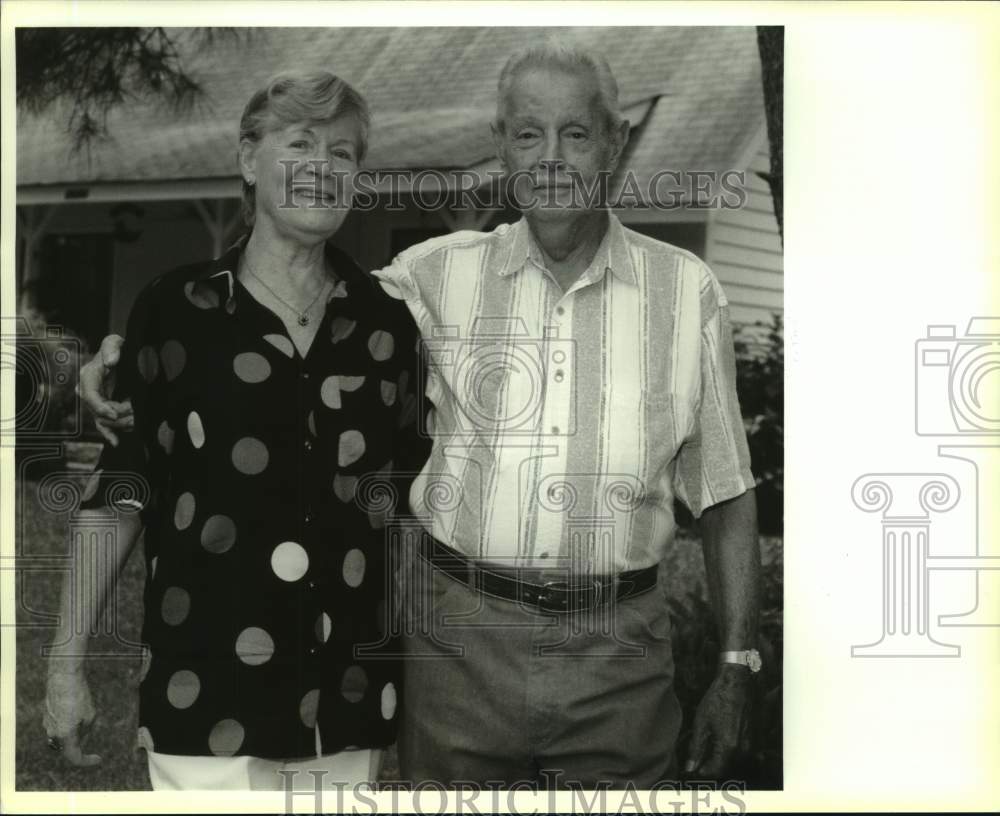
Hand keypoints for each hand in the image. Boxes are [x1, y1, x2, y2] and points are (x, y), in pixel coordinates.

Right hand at [43, 669, 101, 766]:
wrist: (63, 677)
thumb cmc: (78, 695)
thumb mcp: (90, 715)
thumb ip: (86, 731)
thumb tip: (82, 738)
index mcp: (64, 735)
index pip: (74, 757)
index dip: (87, 761)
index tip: (98, 758)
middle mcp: (52, 732)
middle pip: (68, 746)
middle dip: (80, 742)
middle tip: (90, 730)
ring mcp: (47, 723)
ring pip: (62, 735)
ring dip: (73, 731)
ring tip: (82, 713)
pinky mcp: (46, 715)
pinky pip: (58, 725)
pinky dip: (67, 723)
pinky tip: (74, 708)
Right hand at [77, 334, 132, 445]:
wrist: (119, 355)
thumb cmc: (116, 347)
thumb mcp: (113, 342)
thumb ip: (112, 348)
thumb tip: (110, 361)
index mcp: (88, 376)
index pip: (90, 396)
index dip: (101, 407)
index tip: (116, 414)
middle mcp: (88, 391)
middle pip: (98, 412)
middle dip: (117, 417)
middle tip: (136, 416)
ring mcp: (95, 401)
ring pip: (103, 420)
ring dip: (120, 424)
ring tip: (136, 422)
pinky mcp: (103, 407)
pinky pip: (104, 423)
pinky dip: (110, 432)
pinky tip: (116, 442)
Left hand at [684, 664, 751, 778]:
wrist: (738, 683)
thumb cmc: (719, 699)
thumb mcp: (701, 723)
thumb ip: (696, 749)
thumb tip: (690, 768)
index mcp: (728, 747)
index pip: (714, 772)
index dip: (701, 770)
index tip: (693, 766)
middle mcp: (743, 750)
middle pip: (725, 768)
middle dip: (711, 764)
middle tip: (699, 755)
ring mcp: (752, 745)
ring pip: (733, 761)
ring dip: (721, 758)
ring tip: (709, 743)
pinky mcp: (755, 739)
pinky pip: (742, 752)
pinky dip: (731, 750)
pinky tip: (721, 737)